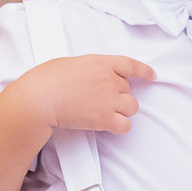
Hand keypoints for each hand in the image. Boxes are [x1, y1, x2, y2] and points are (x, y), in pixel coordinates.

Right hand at [23, 54, 155, 136]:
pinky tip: (109, 126)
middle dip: (119, 94)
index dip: (144, 71)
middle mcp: (109, 80)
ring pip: (132, 107)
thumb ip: (87, 69)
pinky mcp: (105, 119)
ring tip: (106, 112)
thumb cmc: (46, 80)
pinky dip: (119, 127)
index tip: (151, 75)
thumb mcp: (70, 63)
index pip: (130, 65)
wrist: (40, 98)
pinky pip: (125, 125)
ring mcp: (109, 99)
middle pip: (128, 89)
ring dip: (122, 110)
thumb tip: (90, 77)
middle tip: (102, 99)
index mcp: (100, 63)